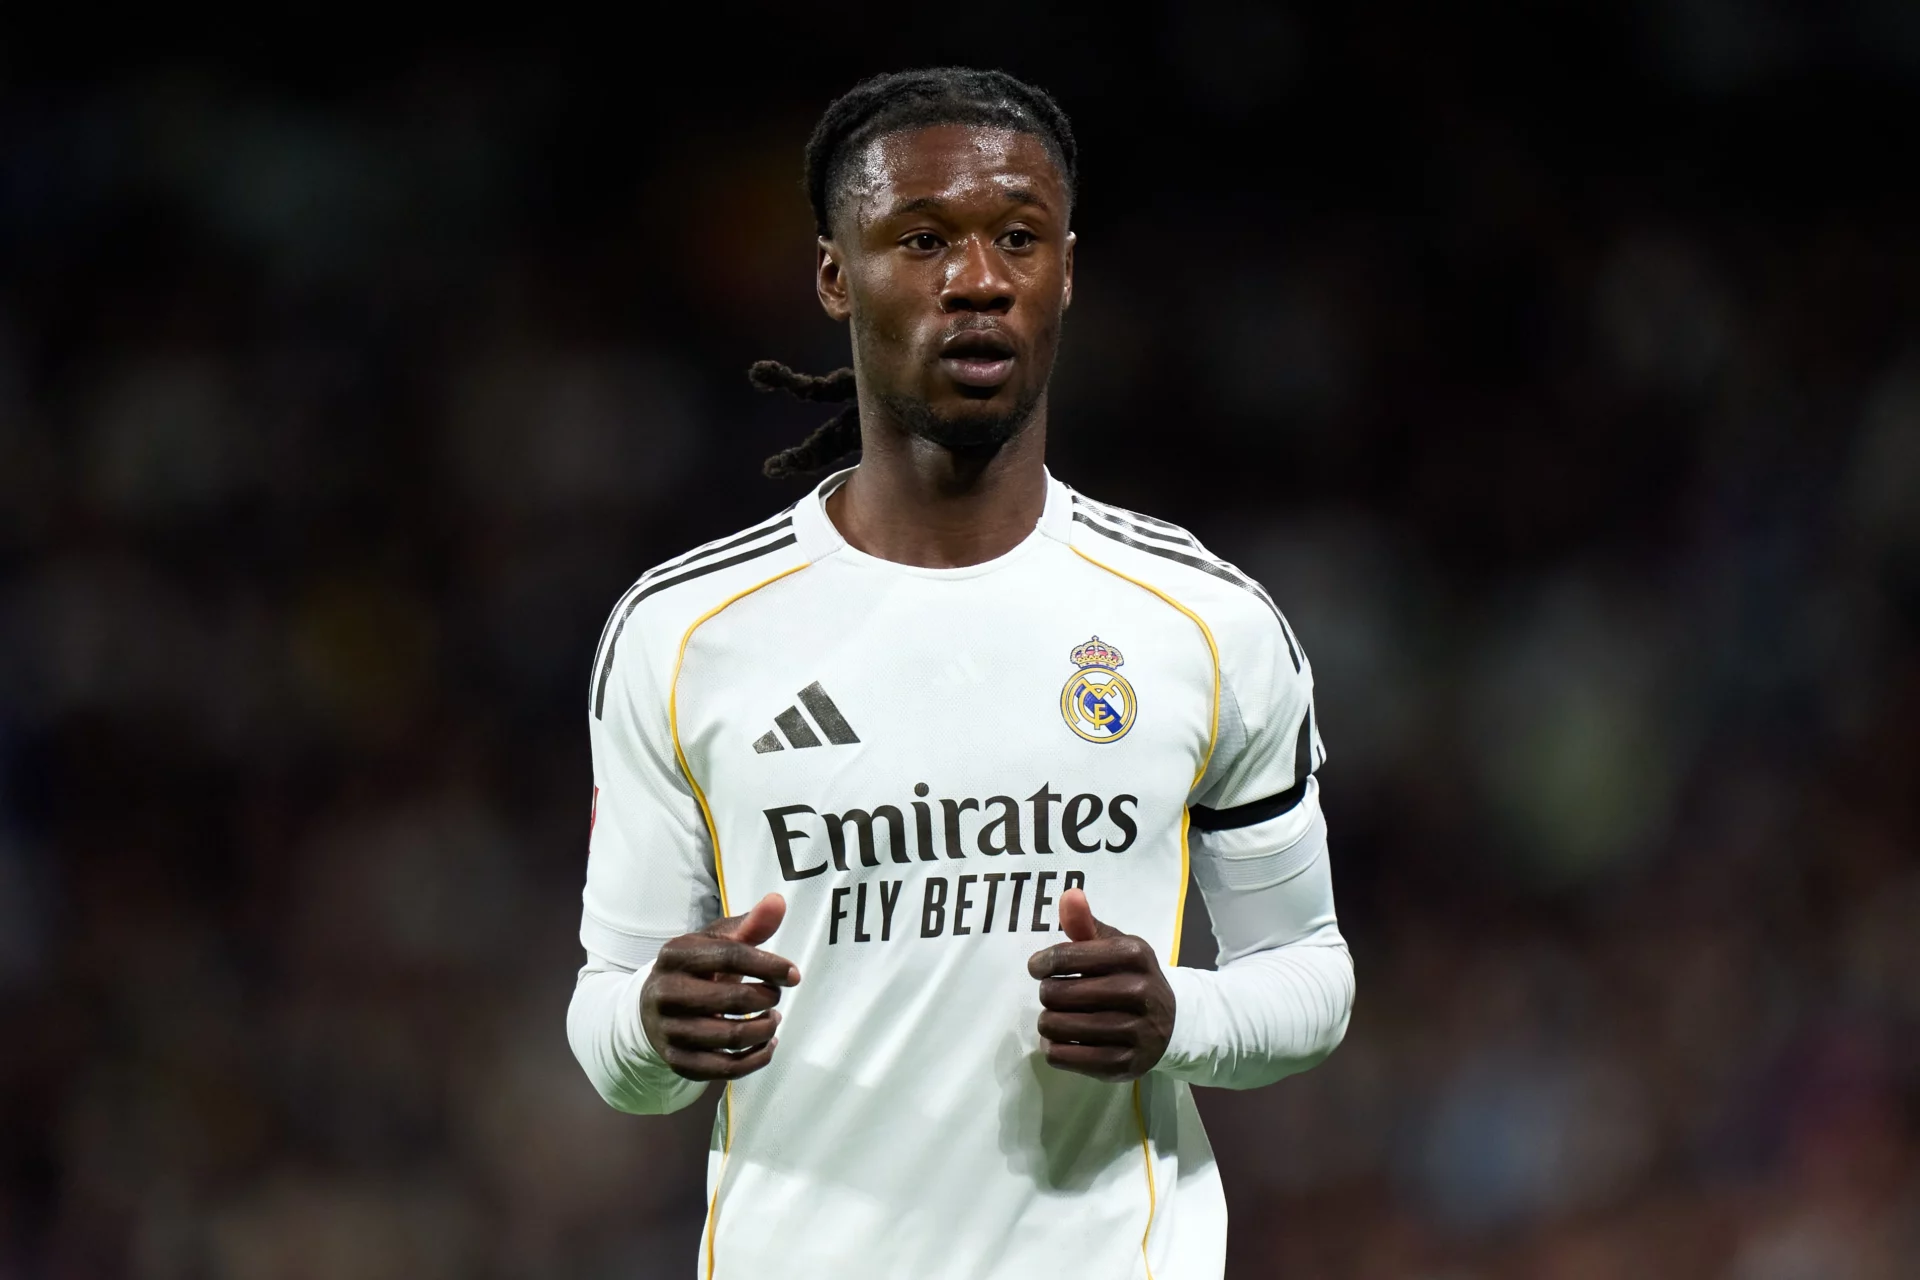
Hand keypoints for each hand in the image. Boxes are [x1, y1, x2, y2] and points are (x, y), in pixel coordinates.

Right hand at [642, 893, 799, 1081]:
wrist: (651, 1008)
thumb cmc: (695, 969)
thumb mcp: (715, 942)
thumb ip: (749, 925)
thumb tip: (778, 901)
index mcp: (675, 955)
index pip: (729, 956)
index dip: (768, 965)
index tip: (794, 974)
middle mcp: (665, 993)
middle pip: (732, 999)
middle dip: (766, 998)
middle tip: (775, 996)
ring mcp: (668, 1031)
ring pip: (731, 1038)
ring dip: (765, 1029)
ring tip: (773, 1018)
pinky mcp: (678, 1061)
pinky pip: (725, 1069)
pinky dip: (756, 1059)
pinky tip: (767, 1044)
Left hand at [1026, 888, 1174, 1080]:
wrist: (1172, 1022)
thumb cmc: (1131, 976)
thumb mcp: (1115, 945)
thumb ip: (1086, 922)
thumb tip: (1069, 895)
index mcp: (1133, 954)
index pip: (1065, 956)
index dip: (1042, 962)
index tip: (1038, 968)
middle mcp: (1138, 991)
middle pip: (1056, 993)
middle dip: (1047, 993)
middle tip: (1055, 994)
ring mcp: (1133, 1031)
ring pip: (1057, 1026)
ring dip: (1048, 1021)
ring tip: (1057, 1017)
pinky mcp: (1123, 1064)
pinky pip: (1063, 1057)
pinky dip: (1053, 1048)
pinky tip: (1062, 1040)